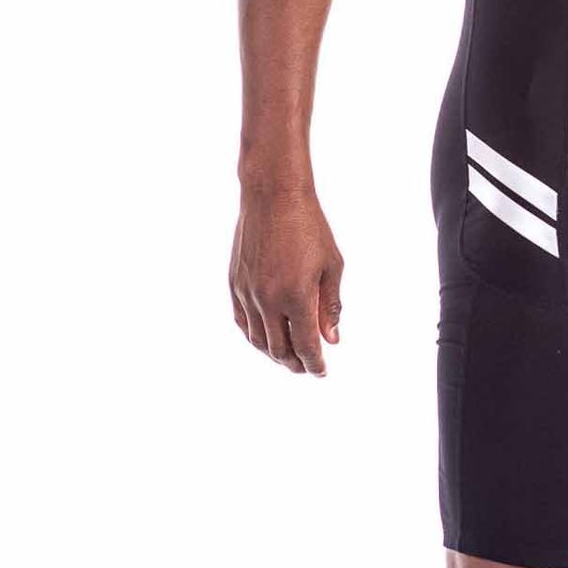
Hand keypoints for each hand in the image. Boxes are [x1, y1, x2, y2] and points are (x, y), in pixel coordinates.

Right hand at [230, 185, 343, 374]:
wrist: (273, 196)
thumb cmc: (309, 227)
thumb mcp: (332, 265)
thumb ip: (330, 305)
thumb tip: (331, 339)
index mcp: (296, 297)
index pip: (305, 345)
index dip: (314, 363)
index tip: (321, 371)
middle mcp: (268, 300)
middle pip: (279, 349)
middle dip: (295, 363)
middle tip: (306, 367)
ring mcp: (247, 293)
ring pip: (258, 339)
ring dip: (273, 354)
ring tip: (287, 357)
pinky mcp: (235, 284)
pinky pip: (242, 321)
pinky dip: (254, 336)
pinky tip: (265, 338)